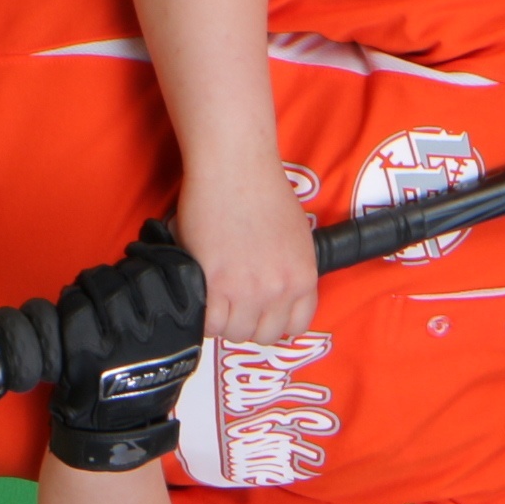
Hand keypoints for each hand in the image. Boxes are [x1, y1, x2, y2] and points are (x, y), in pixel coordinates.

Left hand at [43, 220, 207, 471]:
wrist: (120, 423)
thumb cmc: (151, 378)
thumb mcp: (183, 344)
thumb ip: (181, 304)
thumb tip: (162, 248)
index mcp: (186, 322)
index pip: (172, 265)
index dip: (154, 258)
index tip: (142, 261)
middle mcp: (157, 325)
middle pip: (134, 270)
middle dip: (120, 273)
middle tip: (112, 287)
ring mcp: (122, 334)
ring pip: (102, 281)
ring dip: (92, 283)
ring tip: (92, 297)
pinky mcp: (86, 344)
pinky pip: (74, 304)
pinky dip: (70, 303)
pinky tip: (74, 313)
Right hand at [178, 161, 318, 344]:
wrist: (235, 169)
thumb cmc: (264, 191)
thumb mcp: (297, 237)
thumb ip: (291, 270)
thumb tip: (276, 292)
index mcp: (304, 277)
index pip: (297, 326)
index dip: (276, 321)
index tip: (262, 313)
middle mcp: (279, 289)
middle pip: (263, 334)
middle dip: (248, 322)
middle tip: (233, 304)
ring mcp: (246, 289)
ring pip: (234, 332)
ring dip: (222, 320)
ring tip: (214, 297)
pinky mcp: (213, 283)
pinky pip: (208, 322)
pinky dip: (201, 315)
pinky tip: (200, 293)